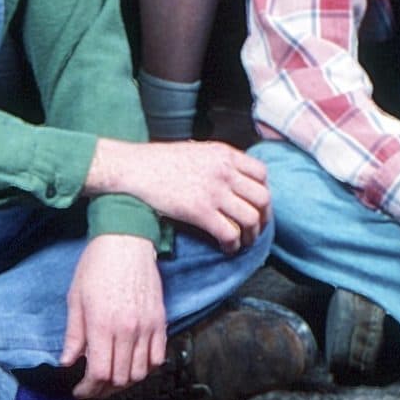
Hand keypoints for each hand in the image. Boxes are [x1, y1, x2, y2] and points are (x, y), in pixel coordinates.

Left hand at [62, 234, 168, 395]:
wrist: (126, 238)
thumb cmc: (97, 263)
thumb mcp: (75, 297)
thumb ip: (73, 334)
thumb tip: (67, 361)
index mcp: (102, 324)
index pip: (99, 373)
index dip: (88, 389)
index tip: (80, 390)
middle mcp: (127, 329)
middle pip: (119, 379)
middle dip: (103, 390)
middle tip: (93, 387)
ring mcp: (147, 326)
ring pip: (139, 373)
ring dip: (124, 382)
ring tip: (112, 378)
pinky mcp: (160, 321)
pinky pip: (158, 358)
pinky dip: (146, 369)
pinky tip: (133, 364)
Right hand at [86, 138, 269, 251]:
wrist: (136, 167)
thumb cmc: (161, 161)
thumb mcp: (197, 151)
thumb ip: (218, 161)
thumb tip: (233, 177)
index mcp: (224, 154)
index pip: (261, 174)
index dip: (263, 192)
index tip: (257, 205)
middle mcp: (224, 171)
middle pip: (262, 198)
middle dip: (263, 217)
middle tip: (256, 228)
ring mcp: (213, 191)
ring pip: (251, 218)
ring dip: (251, 235)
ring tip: (243, 242)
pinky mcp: (200, 211)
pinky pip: (230, 233)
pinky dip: (233, 245)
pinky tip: (227, 248)